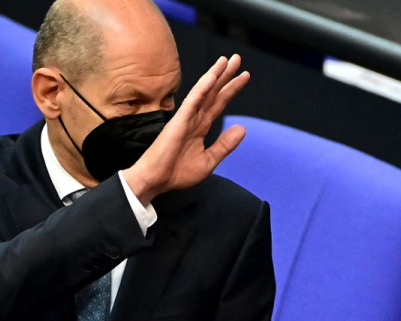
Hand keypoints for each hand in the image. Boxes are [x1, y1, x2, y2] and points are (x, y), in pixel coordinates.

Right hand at [123, 54, 249, 204]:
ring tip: (227, 61)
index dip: (231, 89)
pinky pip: (193, 101)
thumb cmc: (177, 173)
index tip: (244, 76)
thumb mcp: (209, 160)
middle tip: (237, 58)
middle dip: (226, 76)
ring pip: (203, 92)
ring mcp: (186, 118)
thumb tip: (242, 128)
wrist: (156, 181)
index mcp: (200, 127)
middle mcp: (194, 118)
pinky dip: (203, 88)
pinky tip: (213, 77)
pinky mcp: (179, 121)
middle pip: (213, 92)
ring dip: (215, 75)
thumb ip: (225, 144)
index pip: (218, 103)